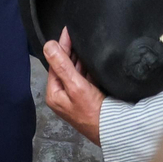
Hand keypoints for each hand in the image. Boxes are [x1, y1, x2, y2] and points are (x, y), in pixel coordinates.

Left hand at [44, 27, 103, 143]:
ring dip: (79, 59)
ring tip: (84, 43)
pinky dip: (88, 68)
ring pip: (75, 72)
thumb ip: (62, 65)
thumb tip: (48, 46)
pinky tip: (92, 59)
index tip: (67, 31)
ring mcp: (75, 97)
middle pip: (64, 67)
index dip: (61, 46)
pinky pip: (85, 78)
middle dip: (70, 51)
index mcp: (55, 94)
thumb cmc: (94, 112)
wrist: (114, 130)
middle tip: (77, 34)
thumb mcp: (76, 85)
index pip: (55, 64)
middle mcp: (63, 95)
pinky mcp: (87, 98)